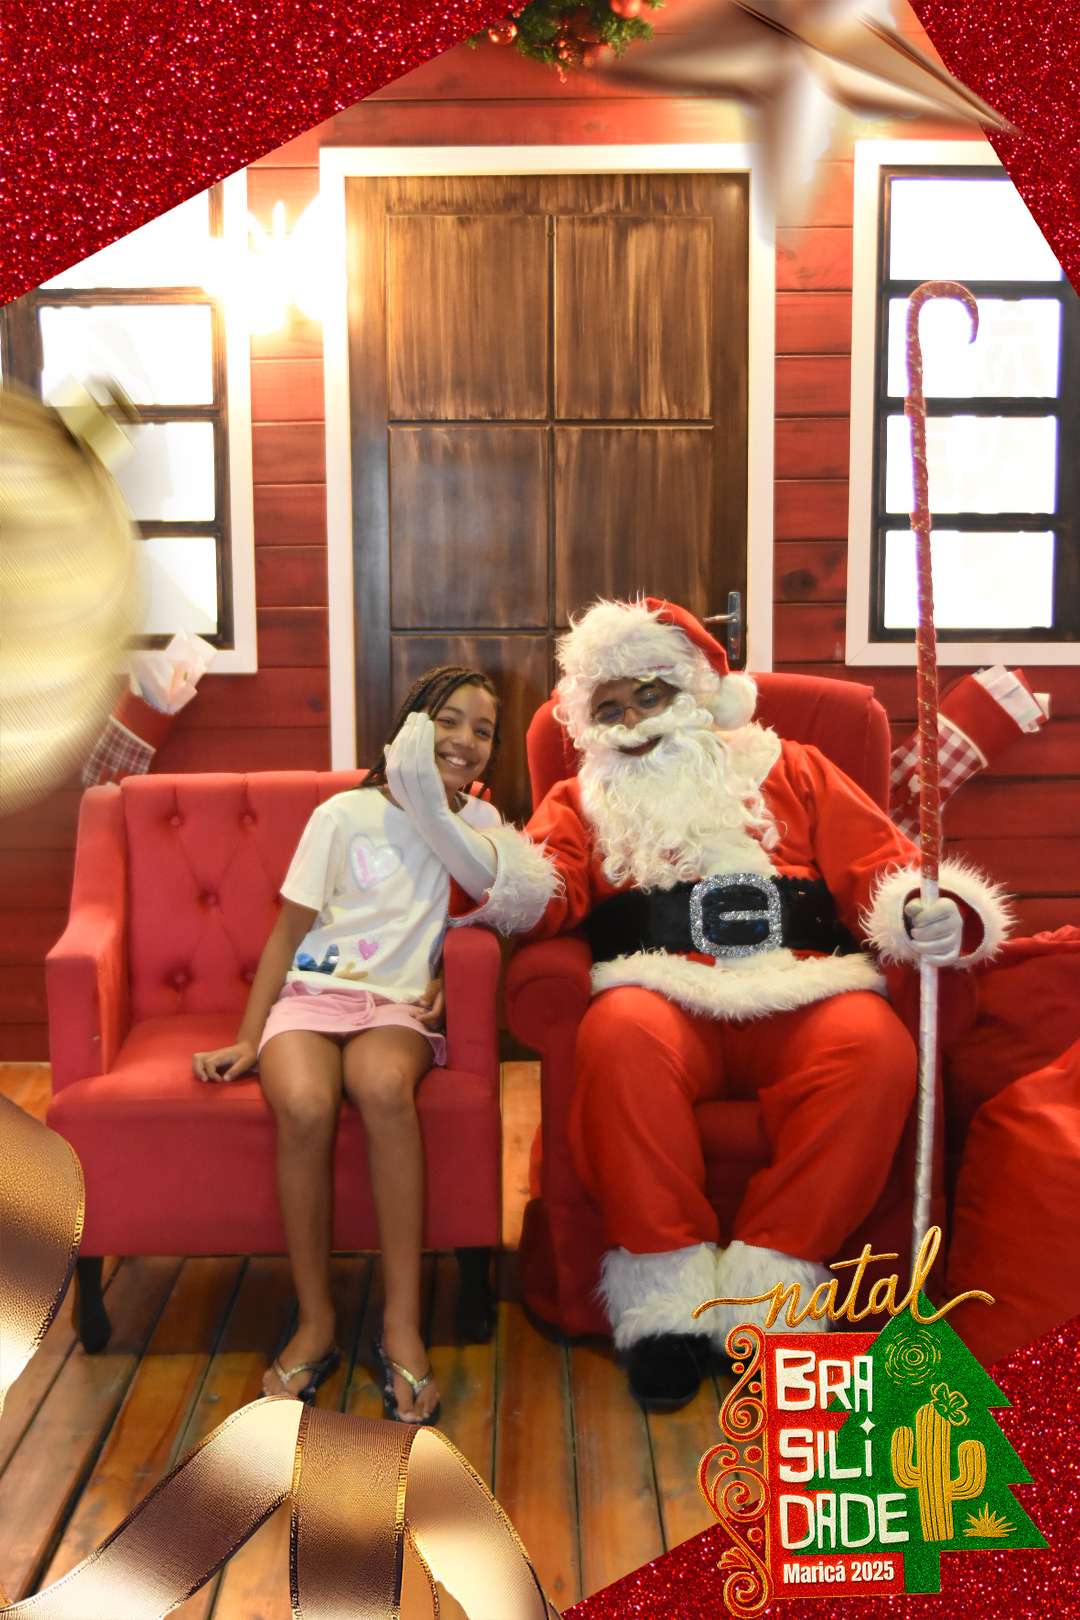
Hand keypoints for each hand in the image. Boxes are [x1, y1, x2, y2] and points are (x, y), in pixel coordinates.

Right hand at [193, 1041, 256, 1081]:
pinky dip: (199, 1070)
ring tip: (205, 1079)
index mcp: (222, 1055)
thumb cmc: (247, 1055)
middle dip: (198, 1071)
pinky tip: (208, 1077)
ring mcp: (211, 1056)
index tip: (220, 1080)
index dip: (211, 1073)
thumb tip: (224, 1079)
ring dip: (197, 1070)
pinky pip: (199, 1062)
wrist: (247, 1047)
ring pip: (196, 1059)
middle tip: (206, 1080)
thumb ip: (236, 1071)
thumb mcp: (246, 1063)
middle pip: (197, 1058)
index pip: (209, 1063)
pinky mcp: (211, 1059)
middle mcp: (214, 1054)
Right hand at [384, 712, 496, 899]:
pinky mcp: (433, 808)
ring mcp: (421, 808)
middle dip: (405, 738)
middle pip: (399, 766)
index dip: (394, 752)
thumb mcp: (434, 810)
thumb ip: (424, 793)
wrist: (464, 858)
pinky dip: (424, 750)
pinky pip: (425, 774)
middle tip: (414, 716)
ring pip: (410, 766)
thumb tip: (421, 777)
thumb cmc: (453, 834)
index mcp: (409, 807)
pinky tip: (429, 734)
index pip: (394, 774)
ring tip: (422, 718)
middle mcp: (411, 807)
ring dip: (415, 738)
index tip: (399, 733)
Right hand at [385, 712, 447, 823]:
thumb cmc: (421, 803)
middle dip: (408, 728)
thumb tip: (386, 746)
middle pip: (402, 747)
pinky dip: (426, 737)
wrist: (433, 822)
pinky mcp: (426, 777)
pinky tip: (430, 726)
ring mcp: (412, 778)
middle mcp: (398, 778)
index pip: (393, 752)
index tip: (408, 723)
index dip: (401, 735)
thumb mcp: (403, 786)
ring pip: (412, 747)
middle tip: (416, 714)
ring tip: (424, 716)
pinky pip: (425, 752)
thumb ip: (395, 767)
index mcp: (391, 780)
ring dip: (418, 728)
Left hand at [415, 977, 445, 1030]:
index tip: (416, 1018)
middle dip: (423, 1020)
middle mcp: (446, 1011)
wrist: (445, 986)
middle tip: (412, 1014)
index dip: (426, 1018)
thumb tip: (423, 1004)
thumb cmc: (437, 985)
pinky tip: (421, 1016)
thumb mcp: (432, 987)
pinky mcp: (443, 1018)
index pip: (436, 1014)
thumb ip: (429, 995)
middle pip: (435, 1022)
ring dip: (425, 1022)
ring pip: (436, 1025)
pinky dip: (428, 1023)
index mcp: (444, 1004)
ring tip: (415, 1015)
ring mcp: (446, 1016)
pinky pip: (436, 1025)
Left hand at [905, 897, 962, 965]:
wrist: (928, 925)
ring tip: (914, 944)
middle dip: (922, 933)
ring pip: (944, 945)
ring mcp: (958, 937)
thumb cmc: (921, 914)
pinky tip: (923, 958)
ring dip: (925, 947)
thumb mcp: (917, 907)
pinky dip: (935, 960)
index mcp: (949, 906)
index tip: (915, 922)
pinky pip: (949, 958)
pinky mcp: (955, 950)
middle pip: (941, 930)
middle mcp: (957, 921)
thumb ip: (913, 907)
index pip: (941, 910)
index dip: (925, 917)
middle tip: (912, 933)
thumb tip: (911, 908)